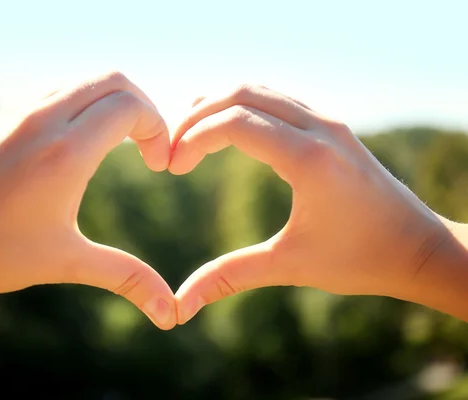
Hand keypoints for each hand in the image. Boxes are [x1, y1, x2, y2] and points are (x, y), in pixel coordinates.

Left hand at [0, 72, 176, 329]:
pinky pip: (50, 94)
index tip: (157, 164)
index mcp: (67, 151)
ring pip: (79, 82)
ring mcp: (15, 113)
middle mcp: (42, 119)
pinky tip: (70, 148)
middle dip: (141, 107)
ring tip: (113, 145)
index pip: (130, 106)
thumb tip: (169, 313)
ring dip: (107, 105)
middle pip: (112, 79)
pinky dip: (76, 107)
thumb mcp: (67, 261)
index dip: (157, 129)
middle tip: (145, 145)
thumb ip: (125, 277)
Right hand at [169, 84, 458, 323]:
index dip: (192, 137)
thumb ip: (230, 277)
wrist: (417, 248)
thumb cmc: (359, 259)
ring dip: (219, 105)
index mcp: (309, 158)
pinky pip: (277, 99)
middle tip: (173, 150)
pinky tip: (228, 132)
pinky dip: (243, 106)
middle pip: (240, 93)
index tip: (172, 166)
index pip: (233, 121)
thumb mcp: (289, 266)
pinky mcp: (331, 126)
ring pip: (260, 90)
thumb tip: (180, 306)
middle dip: (196, 116)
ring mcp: (328, 122)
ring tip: (191, 137)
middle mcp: (320, 128)